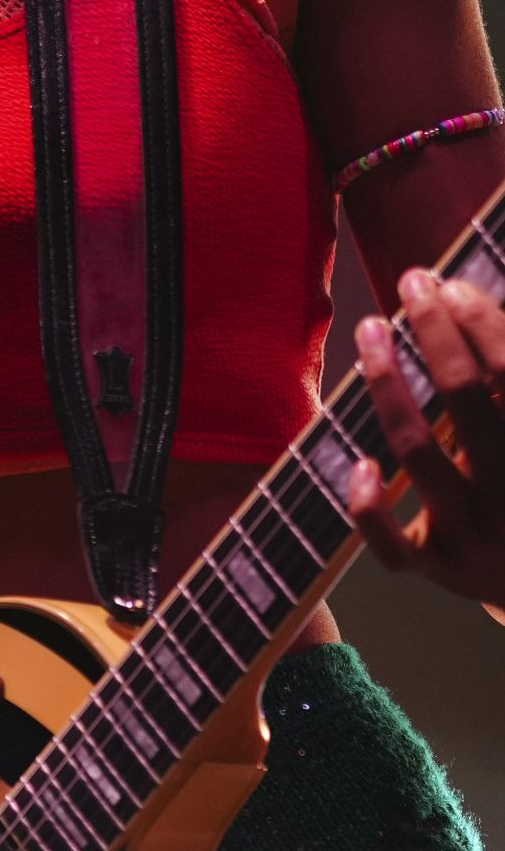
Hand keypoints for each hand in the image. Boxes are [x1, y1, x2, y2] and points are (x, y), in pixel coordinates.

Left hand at [345, 270, 504, 605]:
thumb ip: (503, 388)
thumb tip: (466, 303)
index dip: (482, 323)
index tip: (452, 284)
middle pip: (465, 397)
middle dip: (435, 333)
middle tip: (412, 281)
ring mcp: (474, 534)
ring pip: (418, 453)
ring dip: (387, 384)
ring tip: (370, 327)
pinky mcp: (437, 569)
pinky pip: (394, 548)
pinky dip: (370, 507)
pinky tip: (360, 462)